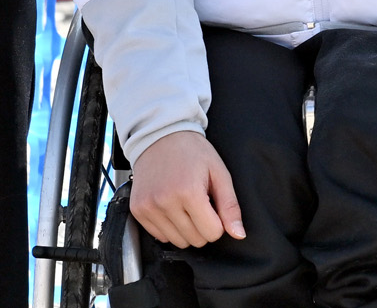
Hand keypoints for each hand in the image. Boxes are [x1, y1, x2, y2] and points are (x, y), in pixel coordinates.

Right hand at [131, 132, 243, 247]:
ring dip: (185, 228)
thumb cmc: (192, 152)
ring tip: (183, 204)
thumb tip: (238, 234)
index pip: (213, 233)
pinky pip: (159, 236)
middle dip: (202, 226)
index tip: (211, 205)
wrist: (159, 136)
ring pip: (178, 242)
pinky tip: (170, 206)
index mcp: (189, 192)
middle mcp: (165, 201)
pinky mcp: (137, 210)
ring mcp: (149, 207)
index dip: (217, 222)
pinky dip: (168, 227)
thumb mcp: (219, 172)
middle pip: (196, 240)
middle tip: (198, 202)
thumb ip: (230, 206)